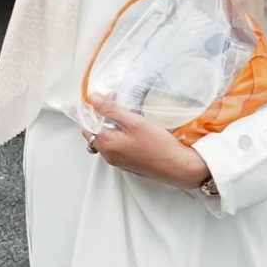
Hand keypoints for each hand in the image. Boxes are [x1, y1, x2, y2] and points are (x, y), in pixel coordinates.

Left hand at [84, 95, 212, 187]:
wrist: (178, 167)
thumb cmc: (159, 147)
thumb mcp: (135, 122)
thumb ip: (111, 110)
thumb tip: (94, 99)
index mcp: (106, 144)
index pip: (87, 124)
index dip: (94, 109)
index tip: (105, 99)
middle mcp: (109, 155)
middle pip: (94, 133)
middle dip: (100, 119)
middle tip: (115, 107)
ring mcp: (118, 161)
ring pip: (105, 141)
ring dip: (110, 128)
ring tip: (126, 118)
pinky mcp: (128, 164)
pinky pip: (115, 148)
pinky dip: (118, 138)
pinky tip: (133, 132)